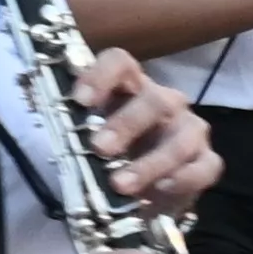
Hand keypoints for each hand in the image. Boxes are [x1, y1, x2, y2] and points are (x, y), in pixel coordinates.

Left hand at [71, 50, 221, 218]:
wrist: (147, 191)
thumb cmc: (112, 157)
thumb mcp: (89, 143)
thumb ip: (74, 136)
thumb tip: (46, 144)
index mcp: (129, 88)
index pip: (120, 62)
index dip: (100, 75)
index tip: (79, 100)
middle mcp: (164, 102)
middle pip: (154, 99)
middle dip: (126, 124)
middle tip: (99, 148)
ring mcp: (189, 130)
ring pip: (182, 136)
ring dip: (152, 161)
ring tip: (121, 185)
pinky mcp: (206, 161)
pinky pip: (205, 166)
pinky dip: (183, 179)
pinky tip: (159, 191)